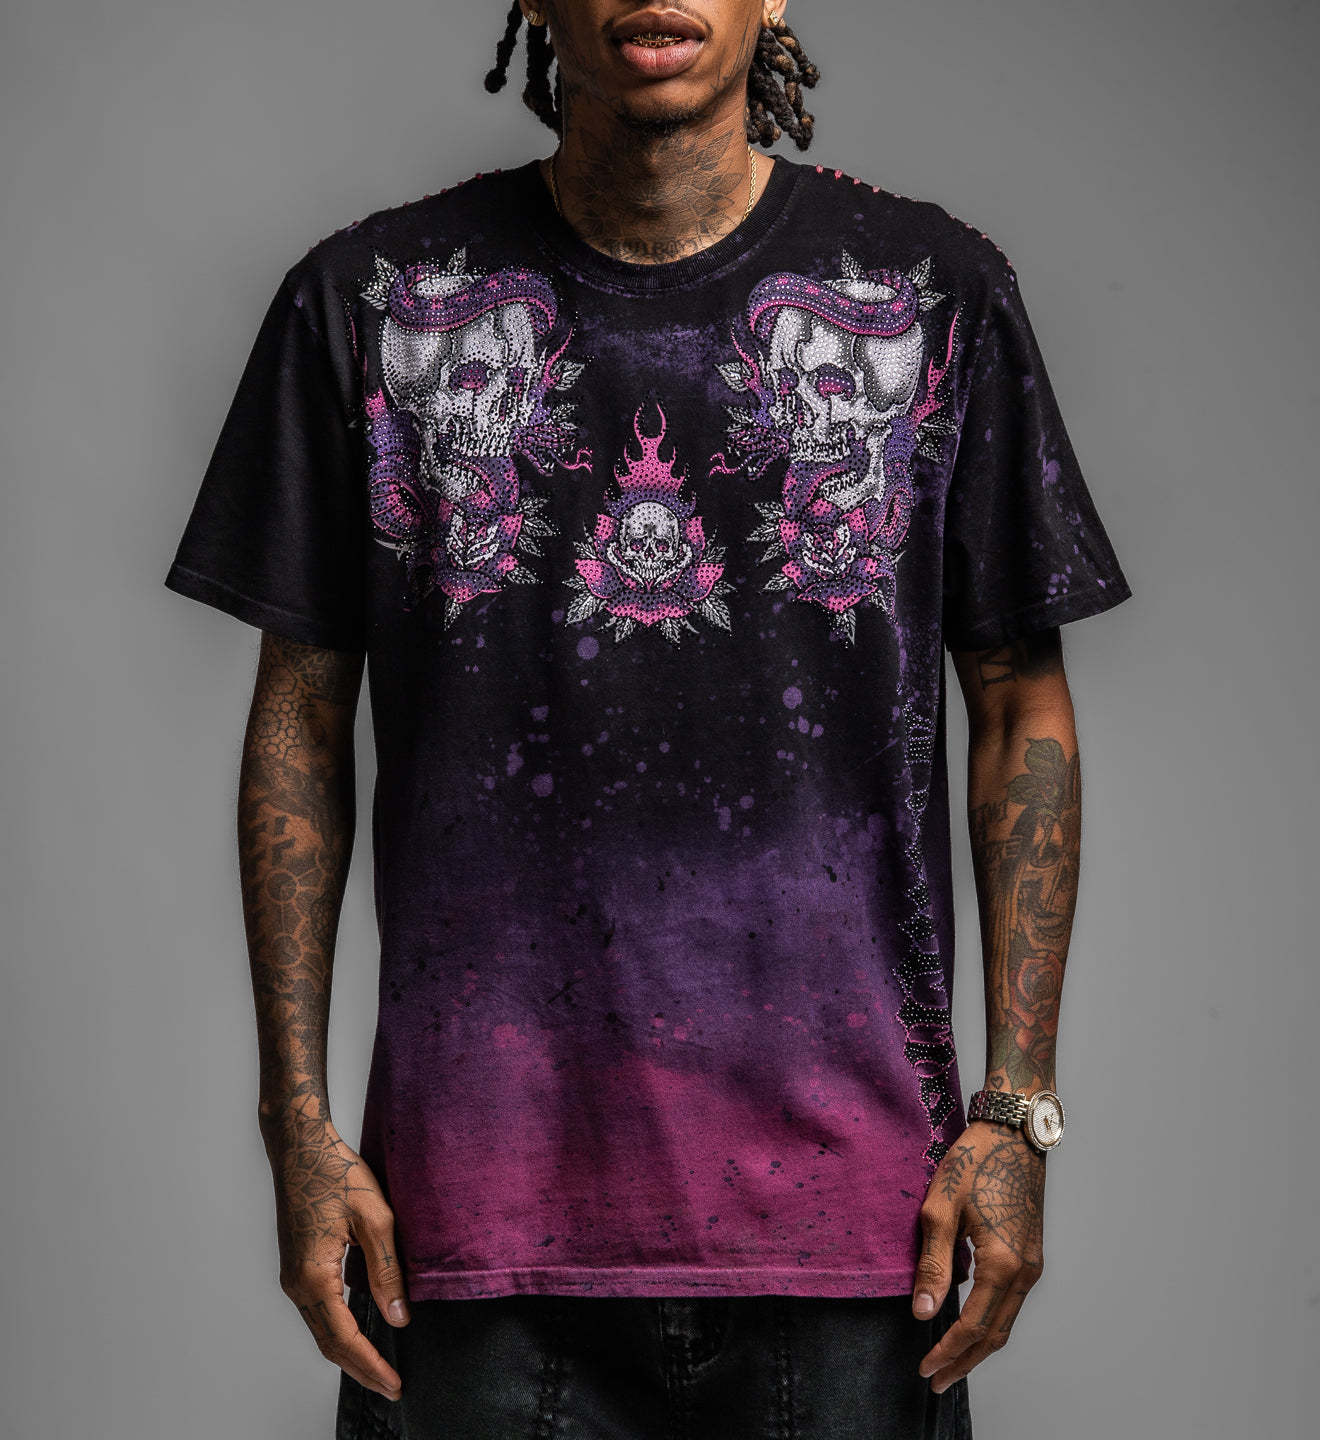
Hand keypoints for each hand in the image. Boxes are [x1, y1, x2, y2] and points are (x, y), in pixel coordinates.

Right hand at [262, 1106, 410, 1401]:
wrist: (301, 1147)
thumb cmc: (337, 1174)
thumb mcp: (375, 1218)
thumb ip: (387, 1270)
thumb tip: (399, 1318)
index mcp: (314, 1276)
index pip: (344, 1338)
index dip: (371, 1365)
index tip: (394, 1384)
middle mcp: (296, 1284)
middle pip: (328, 1343)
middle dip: (360, 1369)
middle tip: (391, 1387)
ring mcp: (292, 1277)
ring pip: (321, 1330)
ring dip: (349, 1352)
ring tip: (379, 1368)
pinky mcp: (297, 1267)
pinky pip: (318, 1311)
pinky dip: (339, 1330)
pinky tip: (360, 1331)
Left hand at [911, 1120, 1045, 1391]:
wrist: (1014, 1132)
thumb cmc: (974, 1162)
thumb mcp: (940, 1208)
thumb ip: (933, 1263)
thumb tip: (922, 1312)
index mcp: (1002, 1264)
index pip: (972, 1326)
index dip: (947, 1352)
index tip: (924, 1369)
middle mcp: (1024, 1271)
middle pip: (995, 1336)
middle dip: (965, 1362)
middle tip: (936, 1381)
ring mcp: (1032, 1264)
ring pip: (1007, 1322)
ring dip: (979, 1346)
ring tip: (950, 1361)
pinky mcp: (1032, 1254)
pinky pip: (1011, 1302)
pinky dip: (991, 1322)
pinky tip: (969, 1322)